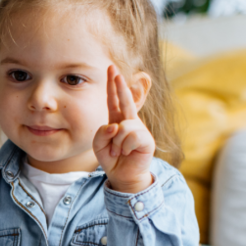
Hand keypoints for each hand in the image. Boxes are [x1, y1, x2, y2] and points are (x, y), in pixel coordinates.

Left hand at [92, 65, 154, 192]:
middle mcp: (129, 122)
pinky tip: (128, 153)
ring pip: (122, 127)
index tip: (112, 69)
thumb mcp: (98, 145)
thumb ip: (101, 133)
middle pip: (126, 100)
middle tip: (115, 71)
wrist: (123, 176)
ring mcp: (139, 129)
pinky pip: (131, 137)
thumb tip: (115, 126)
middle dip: (120, 85)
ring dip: (116, 143)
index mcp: (117, 120)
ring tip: (119, 151)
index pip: (114, 100)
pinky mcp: (147, 139)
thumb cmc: (111, 158)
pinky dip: (125, 147)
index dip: (113, 86)